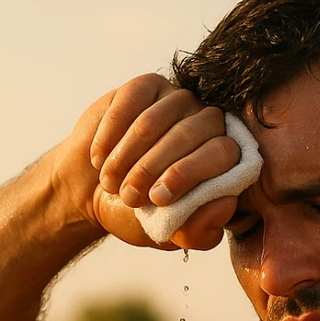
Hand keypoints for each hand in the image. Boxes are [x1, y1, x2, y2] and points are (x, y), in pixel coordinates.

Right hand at [81, 73, 242, 251]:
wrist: (93, 190)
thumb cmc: (139, 214)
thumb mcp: (171, 233)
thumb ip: (200, 231)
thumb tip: (226, 204)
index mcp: (225, 160)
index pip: (224, 153)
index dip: (188, 174)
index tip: (156, 199)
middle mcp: (208, 124)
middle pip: (189, 134)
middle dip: (152, 168)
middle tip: (128, 196)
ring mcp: (179, 101)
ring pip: (155, 120)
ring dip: (126, 156)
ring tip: (110, 182)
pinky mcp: (148, 87)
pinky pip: (131, 102)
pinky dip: (110, 134)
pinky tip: (100, 158)